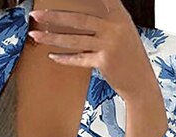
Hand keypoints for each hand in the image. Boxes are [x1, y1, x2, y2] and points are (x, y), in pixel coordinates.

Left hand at [29, 0, 167, 136]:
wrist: (140, 82)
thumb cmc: (129, 58)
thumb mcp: (123, 33)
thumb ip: (106, 22)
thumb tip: (83, 17)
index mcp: (119, 15)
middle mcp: (114, 27)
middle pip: (78, 19)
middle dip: (54, 17)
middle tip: (36, 15)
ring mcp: (109, 44)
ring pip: (74, 39)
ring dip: (52, 38)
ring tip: (35, 35)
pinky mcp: (104, 61)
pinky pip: (79, 58)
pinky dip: (65, 58)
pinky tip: (52, 56)